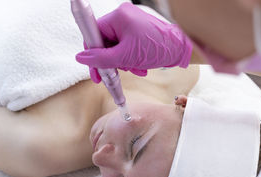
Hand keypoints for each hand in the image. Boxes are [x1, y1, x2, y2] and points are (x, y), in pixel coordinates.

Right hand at [76, 3, 192, 82]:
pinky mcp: (137, 31)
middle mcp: (123, 16)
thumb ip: (101, 59)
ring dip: (122, 62)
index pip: (94, 34)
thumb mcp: (125, 57)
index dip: (92, 53)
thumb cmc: (156, 48)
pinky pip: (125, 46)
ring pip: (115, 47)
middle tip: (112, 75)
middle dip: (111, 60)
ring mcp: (131, 23)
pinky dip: (130, 59)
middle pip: (105, 42)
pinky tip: (139, 66)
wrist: (179, 49)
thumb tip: (81, 58)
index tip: (95, 70)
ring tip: (134, 68)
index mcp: (118, 16)